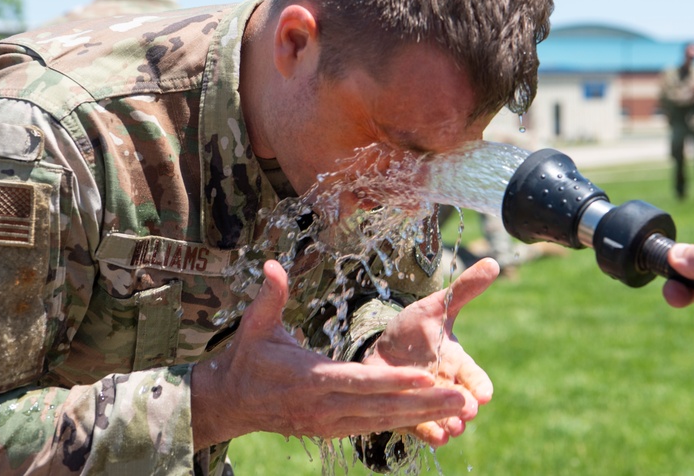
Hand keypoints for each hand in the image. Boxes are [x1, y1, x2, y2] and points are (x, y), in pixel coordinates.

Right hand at [191, 260, 469, 448]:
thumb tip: (273, 264)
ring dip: (423, 415)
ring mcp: (329, 423)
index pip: (358, 381)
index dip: (393, 380)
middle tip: (463, 397)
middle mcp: (323, 406)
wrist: (230, 403)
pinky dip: (403, 422)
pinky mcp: (333, 429)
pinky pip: (374, 427)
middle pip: (381, 406)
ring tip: (460, 407)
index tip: (426, 376)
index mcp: (309, 378)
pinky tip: (431, 416)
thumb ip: (270, 296)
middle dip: (424, 402)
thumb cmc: (247, 359)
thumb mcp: (253, 326)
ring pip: (383, 421)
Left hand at [362, 257, 498, 445]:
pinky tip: (435, 438)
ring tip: (452, 429)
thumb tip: (494, 263)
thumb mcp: (436, 306)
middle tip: (467, 412)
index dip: (479, 383)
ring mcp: (428, 400)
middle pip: (459, 399)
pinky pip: (420, 426)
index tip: (485, 393)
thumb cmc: (416, 328)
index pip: (473, 374)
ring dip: (448, 423)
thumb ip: (463, 290)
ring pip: (442, 416)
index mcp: (455, 360)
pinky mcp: (409, 413)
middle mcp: (446, 384)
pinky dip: (428, 432)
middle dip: (463, 406)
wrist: (386, 349)